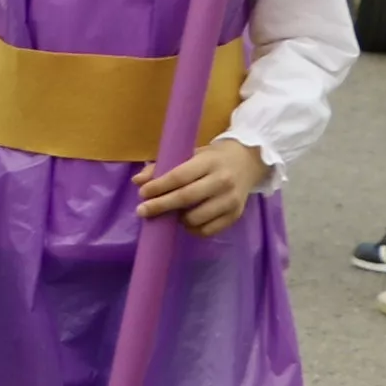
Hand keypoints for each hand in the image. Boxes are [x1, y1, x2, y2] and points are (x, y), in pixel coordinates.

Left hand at [134, 134, 270, 235]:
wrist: (247, 162)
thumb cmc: (211, 158)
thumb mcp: (189, 154)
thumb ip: (163, 166)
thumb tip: (137, 181)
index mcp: (208, 162)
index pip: (179, 176)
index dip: (159, 186)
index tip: (142, 193)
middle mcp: (222, 181)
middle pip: (186, 197)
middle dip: (161, 205)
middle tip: (142, 211)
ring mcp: (231, 200)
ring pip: (198, 217)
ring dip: (178, 219)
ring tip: (169, 215)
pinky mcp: (236, 215)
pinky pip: (209, 230)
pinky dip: (193, 229)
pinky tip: (186, 222)